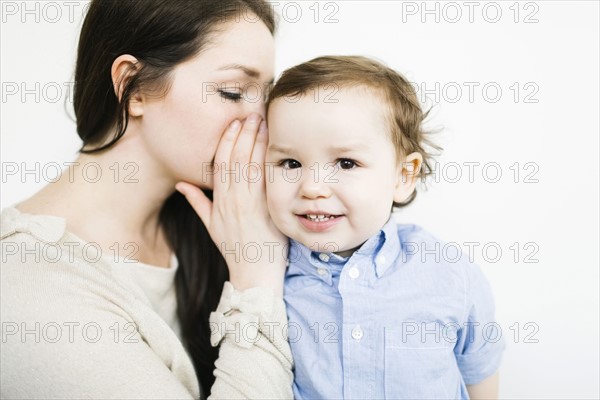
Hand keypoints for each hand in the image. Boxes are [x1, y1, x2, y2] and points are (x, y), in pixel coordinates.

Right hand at [175, 114, 286, 295]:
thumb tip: (181, 184)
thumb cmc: (234, 249)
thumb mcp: (211, 226)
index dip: (226, 141)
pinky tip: (274, 146)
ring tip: (262, 122)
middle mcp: (232, 201)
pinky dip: (268, 162)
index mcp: (219, 202)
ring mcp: (249, 206)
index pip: (220, 164)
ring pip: (250, 167)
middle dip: (243, 134)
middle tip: (251, 114)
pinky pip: (265, 182)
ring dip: (256, 142)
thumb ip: (197, 202)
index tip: (233, 123)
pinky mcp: (266, 211)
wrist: (253, 274)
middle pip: (235, 160)